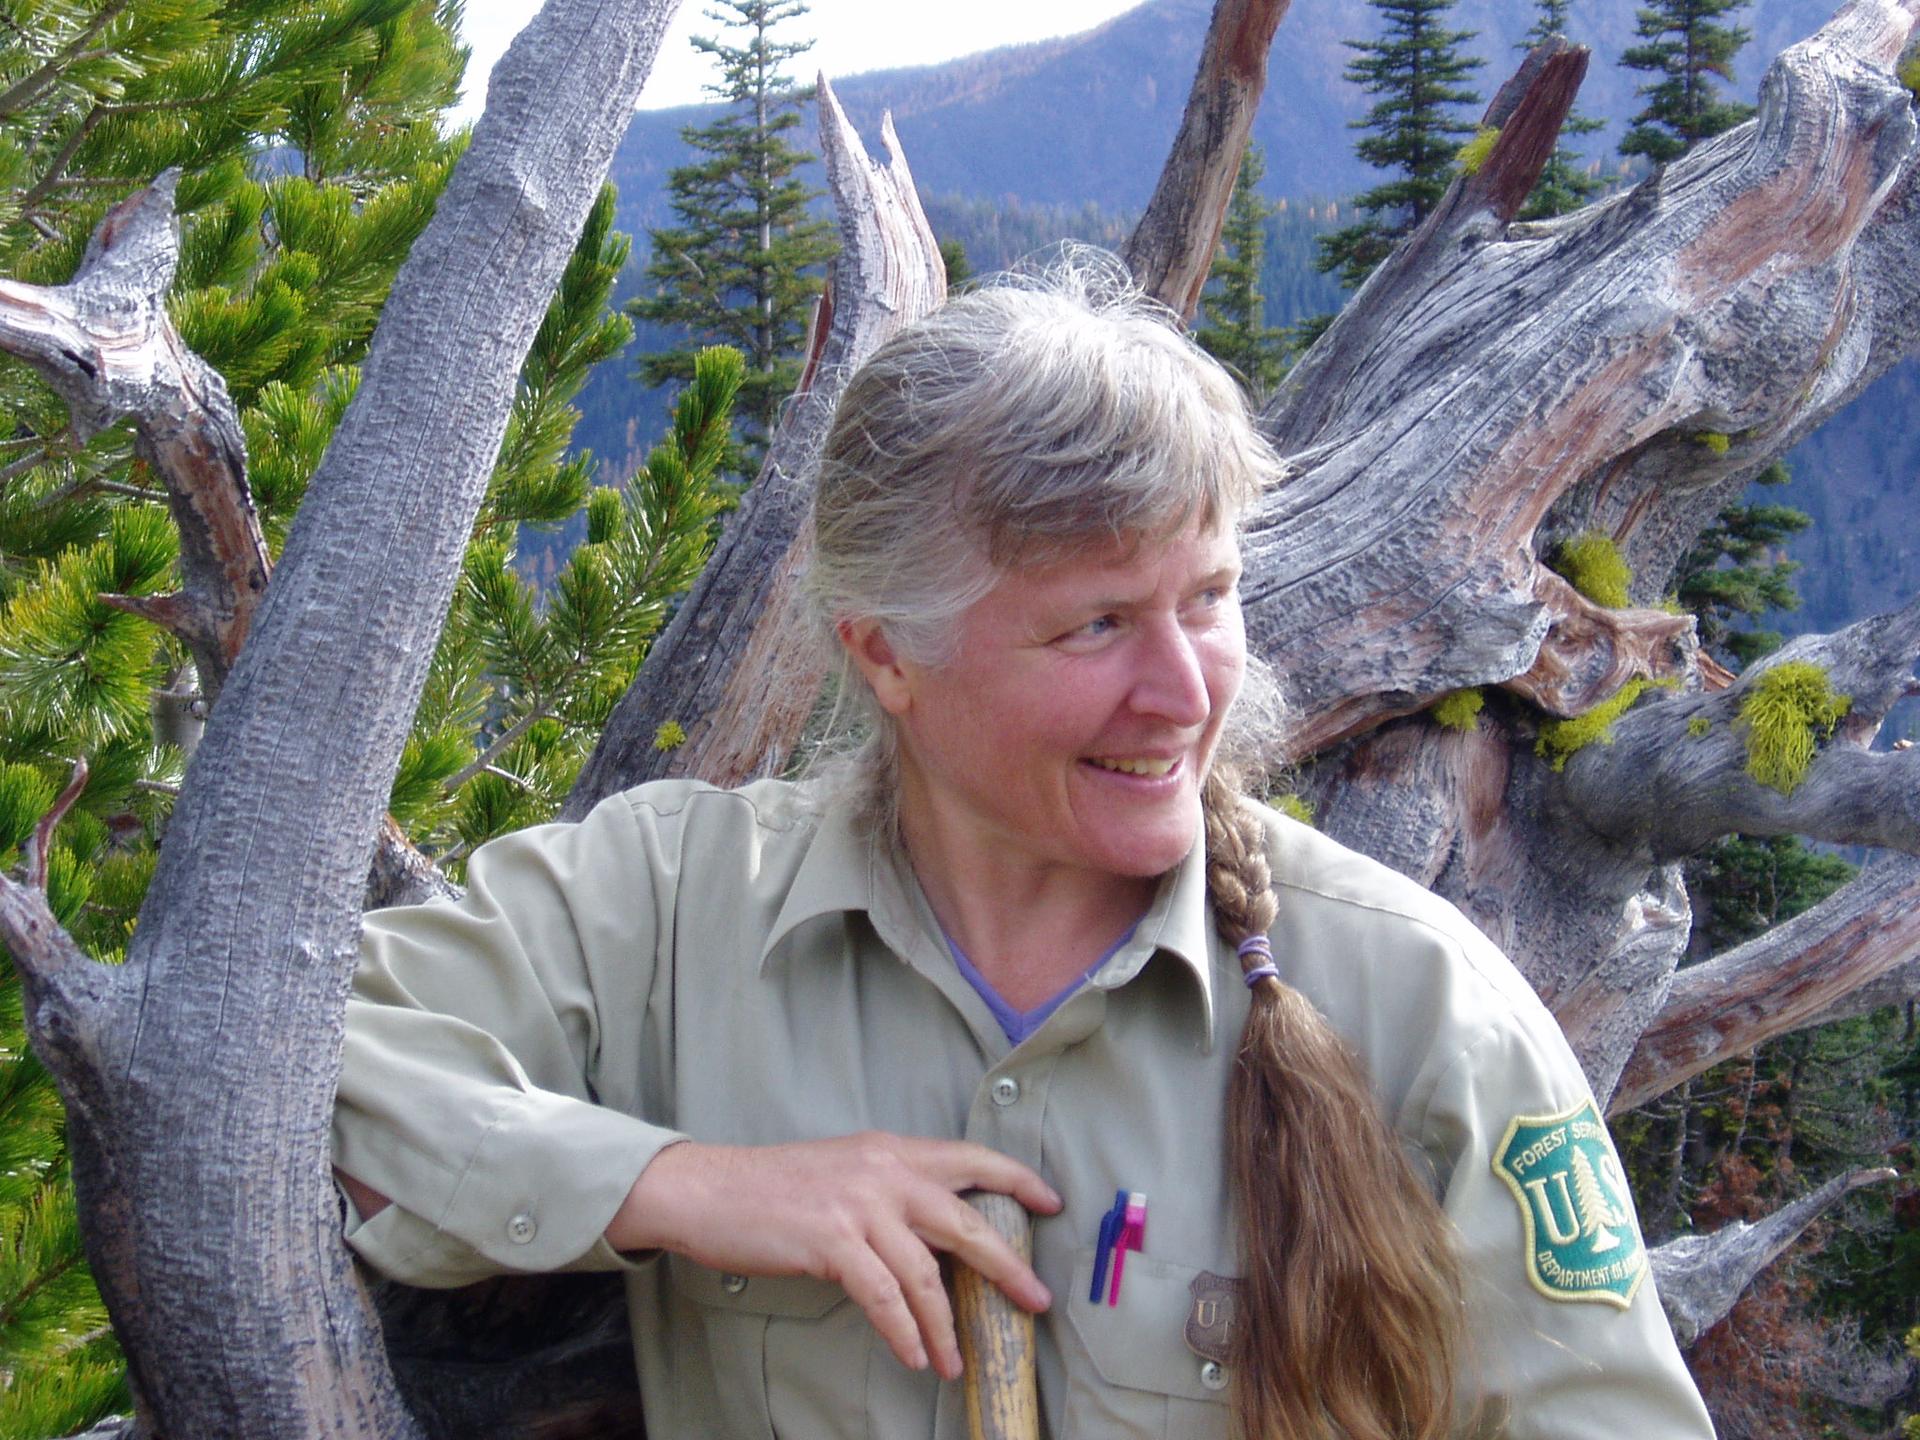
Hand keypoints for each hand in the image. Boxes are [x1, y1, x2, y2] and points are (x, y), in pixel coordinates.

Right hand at [604, 1132, 1060, 1379]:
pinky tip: (913, 1356)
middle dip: (1007, 1265)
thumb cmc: (774, 1188)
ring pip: (926, 1272)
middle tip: (1035, 1299)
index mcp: (890, 1151)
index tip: (1049, 1202)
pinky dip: (904, 1332)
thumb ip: (891, 1191)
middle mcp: (884, 1171)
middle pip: (966, 1221)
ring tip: (954, 1359)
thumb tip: (936, 1233)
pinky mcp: (832, 1241)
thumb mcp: (845, 1172)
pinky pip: (884, 1297)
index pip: (970, 1158)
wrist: (710, 1189)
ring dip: (946, 1324)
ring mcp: (859, 1205)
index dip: (1016, 1179)